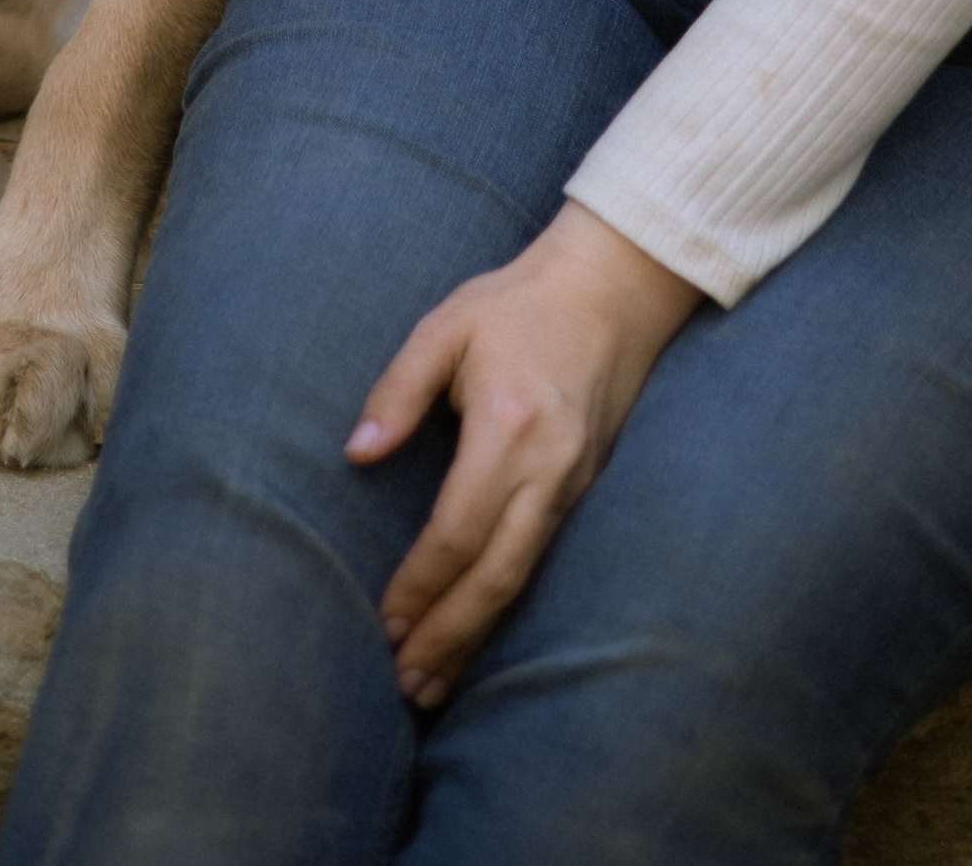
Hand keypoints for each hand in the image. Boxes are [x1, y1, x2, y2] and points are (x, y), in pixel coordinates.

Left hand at [346, 202, 702, 710]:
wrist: (613, 287)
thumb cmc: (518, 303)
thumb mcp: (447, 325)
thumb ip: (399, 387)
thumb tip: (357, 452)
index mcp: (510, 425)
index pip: (458, 529)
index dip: (419, 585)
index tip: (380, 624)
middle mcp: (549, 466)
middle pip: (495, 575)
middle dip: (447, 636)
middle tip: (401, 685)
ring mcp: (574, 482)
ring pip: (523, 579)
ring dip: (475, 636)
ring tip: (430, 683)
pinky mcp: (585, 488)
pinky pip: (541, 560)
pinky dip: (506, 606)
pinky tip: (477, 632)